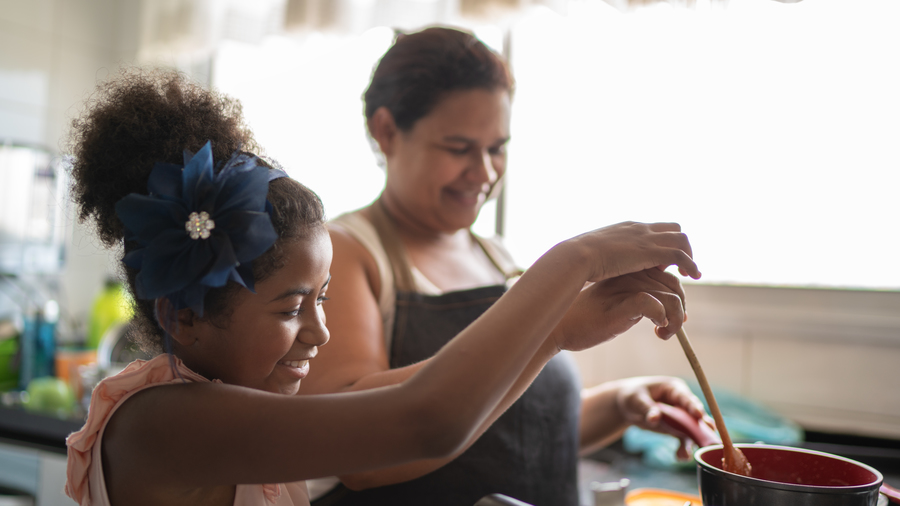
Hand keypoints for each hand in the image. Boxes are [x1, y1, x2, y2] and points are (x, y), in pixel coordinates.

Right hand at [553, 268, 686, 351]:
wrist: (562, 326)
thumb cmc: (590, 317)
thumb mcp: (619, 302)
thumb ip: (643, 298)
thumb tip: (676, 310)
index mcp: (630, 270)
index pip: (669, 276)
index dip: (677, 297)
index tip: (672, 317)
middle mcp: (630, 274)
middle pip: (675, 286)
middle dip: (679, 311)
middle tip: (669, 330)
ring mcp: (626, 287)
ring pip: (671, 297)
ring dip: (674, 321)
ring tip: (663, 334)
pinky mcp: (622, 303)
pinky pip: (655, 305)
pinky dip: (663, 319)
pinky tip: (656, 329)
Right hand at [563, 222, 700, 283]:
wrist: (576, 257)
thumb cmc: (578, 260)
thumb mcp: (592, 255)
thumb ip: (602, 258)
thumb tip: (597, 267)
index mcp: (627, 228)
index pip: (654, 229)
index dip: (662, 244)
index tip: (662, 263)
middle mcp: (640, 228)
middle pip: (673, 228)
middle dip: (680, 246)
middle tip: (680, 266)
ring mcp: (646, 238)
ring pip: (681, 239)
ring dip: (689, 255)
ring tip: (690, 274)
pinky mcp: (650, 251)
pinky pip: (679, 255)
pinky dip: (690, 264)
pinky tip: (693, 276)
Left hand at [615, 376, 712, 459]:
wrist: (628, 406)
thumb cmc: (633, 396)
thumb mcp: (636, 400)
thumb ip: (647, 409)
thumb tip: (654, 419)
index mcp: (674, 389)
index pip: (686, 397)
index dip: (693, 407)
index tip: (699, 416)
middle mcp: (682, 403)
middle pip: (696, 416)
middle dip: (702, 428)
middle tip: (710, 440)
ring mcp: (681, 417)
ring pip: (692, 430)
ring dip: (692, 443)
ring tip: (685, 455)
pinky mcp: (677, 429)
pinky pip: (684, 439)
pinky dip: (683, 448)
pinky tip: (680, 456)